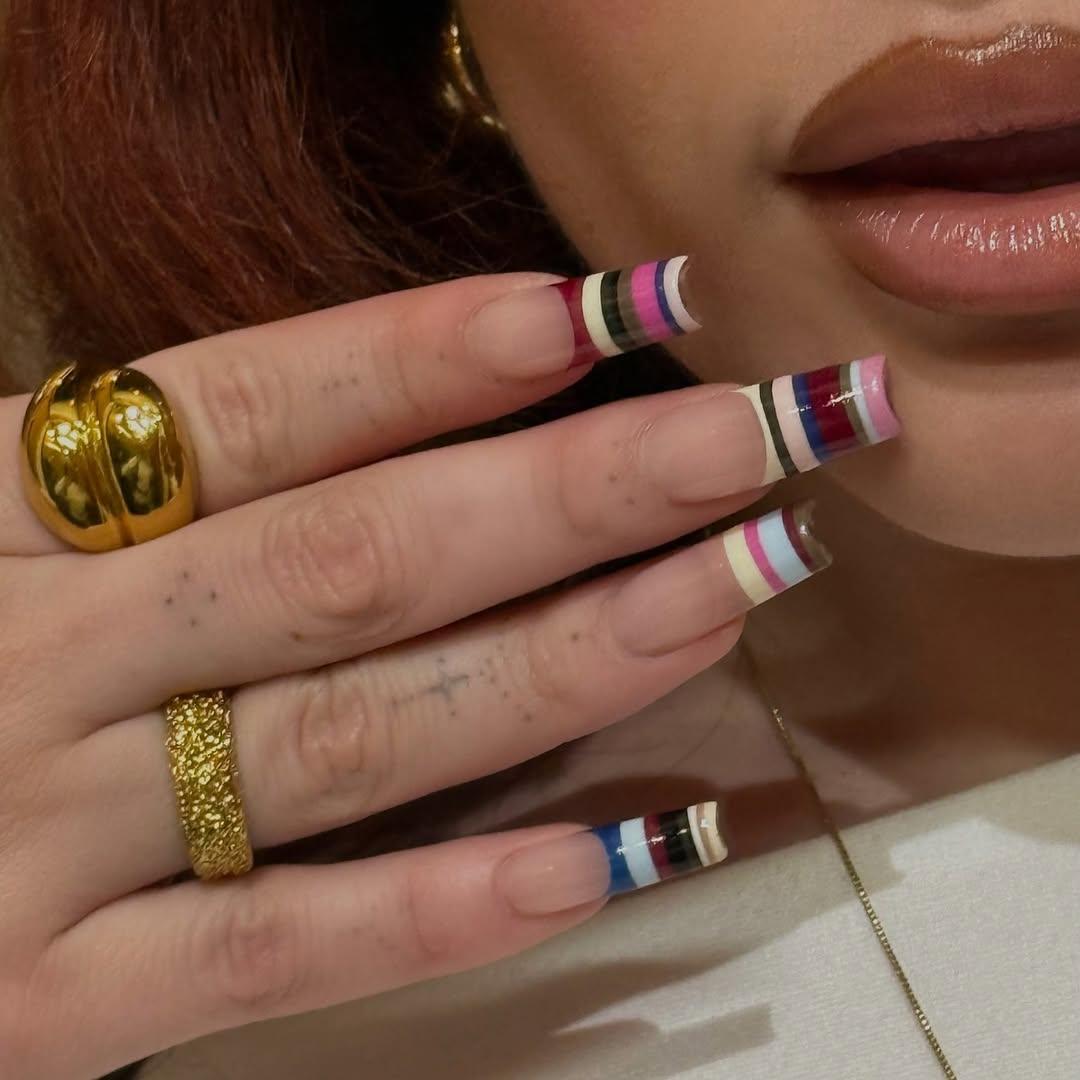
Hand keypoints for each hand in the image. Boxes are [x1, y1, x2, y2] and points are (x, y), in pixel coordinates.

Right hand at [0, 258, 886, 1077]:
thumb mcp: (1, 531)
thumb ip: (167, 487)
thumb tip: (423, 408)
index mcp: (3, 510)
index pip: (259, 403)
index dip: (448, 350)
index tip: (630, 307)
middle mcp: (35, 655)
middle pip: (354, 553)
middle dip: (578, 491)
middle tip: (758, 435)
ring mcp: (38, 835)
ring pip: (352, 733)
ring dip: (568, 657)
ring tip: (738, 581)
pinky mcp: (50, 997)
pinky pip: (285, 947)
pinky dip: (455, 903)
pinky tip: (622, 850)